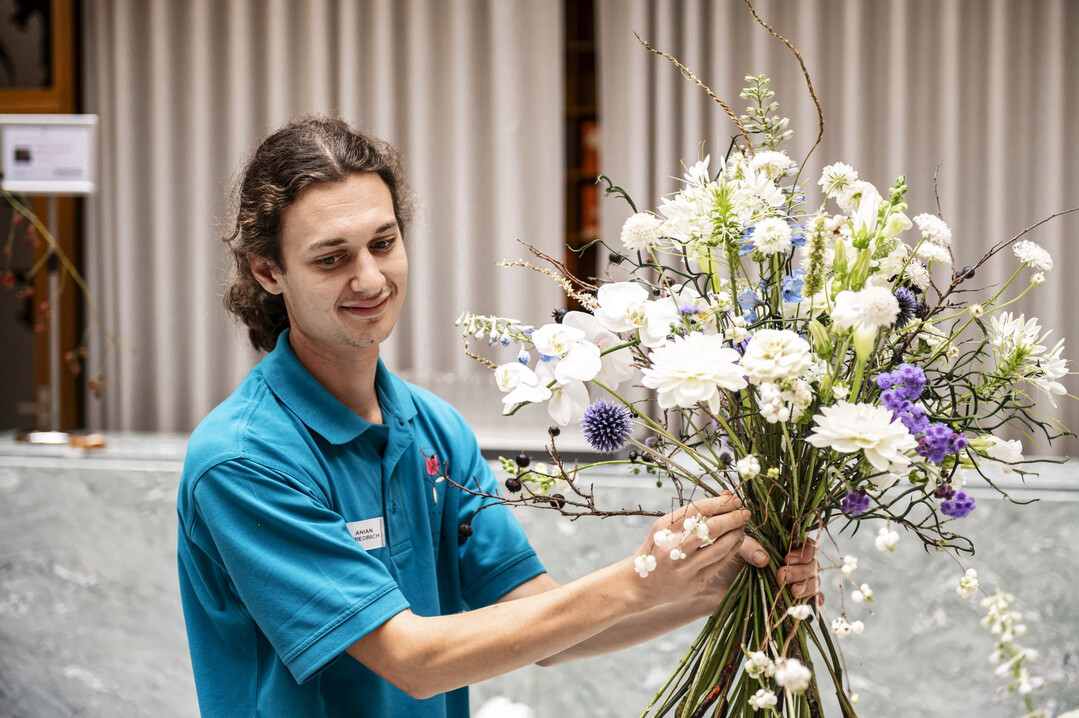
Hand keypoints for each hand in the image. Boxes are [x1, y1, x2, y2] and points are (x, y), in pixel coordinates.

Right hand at [630, 493, 749, 606]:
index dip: (720, 504)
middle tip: (745, 512)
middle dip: (732, 518)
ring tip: (742, 526)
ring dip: (735, 535)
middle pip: (710, 528)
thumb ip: (692, 513)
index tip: (735, 500)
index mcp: (665, 528)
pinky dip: (732, 550)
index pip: (698, 510)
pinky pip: (719, 564)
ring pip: (718, 548)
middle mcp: (673, 547)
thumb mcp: (665, 527)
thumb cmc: (657, 549)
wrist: (640, 584)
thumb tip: (726, 496)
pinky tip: (737, 541)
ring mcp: (684, 567)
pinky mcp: (694, 582)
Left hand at [696, 537, 821, 611]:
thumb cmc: (724, 561)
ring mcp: (792, 579)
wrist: (712, 587)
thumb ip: (749, 547)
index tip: (787, 558)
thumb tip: (765, 558)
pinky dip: (815, 599)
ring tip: (791, 591)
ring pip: (813, 580)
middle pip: (811, 563)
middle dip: (800, 570)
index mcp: (780, 544)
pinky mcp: (789, 597)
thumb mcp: (734, 548)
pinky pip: (811, 597)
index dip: (802, 550)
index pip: (804, 543)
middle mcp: (790, 561)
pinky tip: (815, 602)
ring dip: (807, 586)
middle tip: (781, 576)